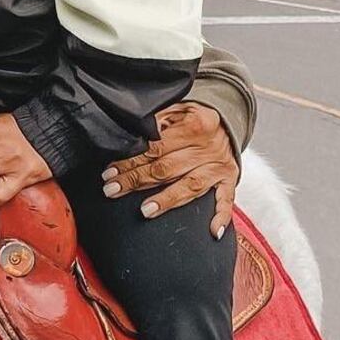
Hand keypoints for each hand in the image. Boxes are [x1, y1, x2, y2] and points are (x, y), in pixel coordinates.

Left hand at [100, 102, 237, 238]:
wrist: (227, 122)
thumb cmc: (195, 119)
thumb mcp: (176, 110)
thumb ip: (157, 122)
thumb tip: (131, 139)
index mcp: (194, 125)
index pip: (156, 147)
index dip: (131, 161)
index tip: (111, 171)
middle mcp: (208, 147)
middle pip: (167, 168)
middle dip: (136, 180)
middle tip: (113, 189)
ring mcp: (219, 165)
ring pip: (190, 185)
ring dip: (166, 200)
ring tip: (146, 210)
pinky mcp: (229, 179)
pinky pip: (226, 199)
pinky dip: (222, 216)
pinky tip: (212, 230)